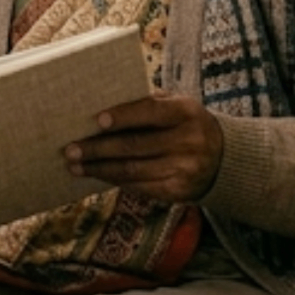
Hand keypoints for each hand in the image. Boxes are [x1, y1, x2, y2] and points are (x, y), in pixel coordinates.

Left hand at [64, 92, 223, 202]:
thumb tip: (102, 102)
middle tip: (70, 150)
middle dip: (98, 149)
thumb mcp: (176, 106)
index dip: (123, 116)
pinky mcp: (179, 192)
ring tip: (75, 166)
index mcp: (186, 113)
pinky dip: (115, 180)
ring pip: (133, 171)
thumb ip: (147, 103)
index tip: (97, 120)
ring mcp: (184, 170)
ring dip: (99, 169)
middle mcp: (188, 142)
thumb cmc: (186, 123)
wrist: (224, 158)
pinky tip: (97, 175)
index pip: (150, 112)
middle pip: (135, 146)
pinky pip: (140, 186)